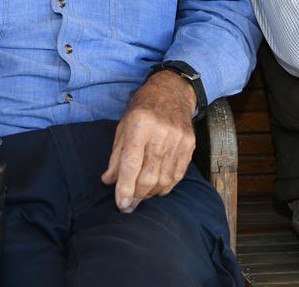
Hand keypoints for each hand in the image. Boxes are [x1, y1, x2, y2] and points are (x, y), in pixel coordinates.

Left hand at [101, 71, 195, 212]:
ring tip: (141, 196)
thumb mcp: (123, 126)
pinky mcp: (190, 146)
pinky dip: (165, 187)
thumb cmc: (142, 108)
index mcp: (140, 125)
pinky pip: (177, 175)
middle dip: (137, 196)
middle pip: (149, 175)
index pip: (131, 163)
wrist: (172, 92)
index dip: (125, 187)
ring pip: (164, 179)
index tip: (120, 204)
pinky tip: (156, 189)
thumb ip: (116, 155)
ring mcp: (178, 140)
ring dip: (150, 193)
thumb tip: (108, 181)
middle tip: (129, 205)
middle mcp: (160, 133)